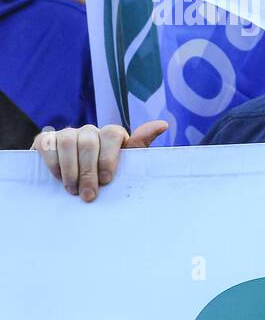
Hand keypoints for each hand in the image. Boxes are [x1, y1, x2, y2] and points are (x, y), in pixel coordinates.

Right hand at [31, 121, 168, 201]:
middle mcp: (90, 131)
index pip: (112, 133)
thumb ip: (140, 147)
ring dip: (70, 169)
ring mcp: (67, 133)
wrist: (73, 181)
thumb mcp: (125, 164)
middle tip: (88, 195)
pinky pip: (48, 145)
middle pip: (89, 142)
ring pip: (68, 142)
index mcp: (112, 135)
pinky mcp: (46, 139)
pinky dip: (53, 162)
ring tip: (73, 190)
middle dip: (88, 171)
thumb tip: (163, 124)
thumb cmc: (105, 173)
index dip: (109, 156)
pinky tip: (58, 178)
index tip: (106, 180)